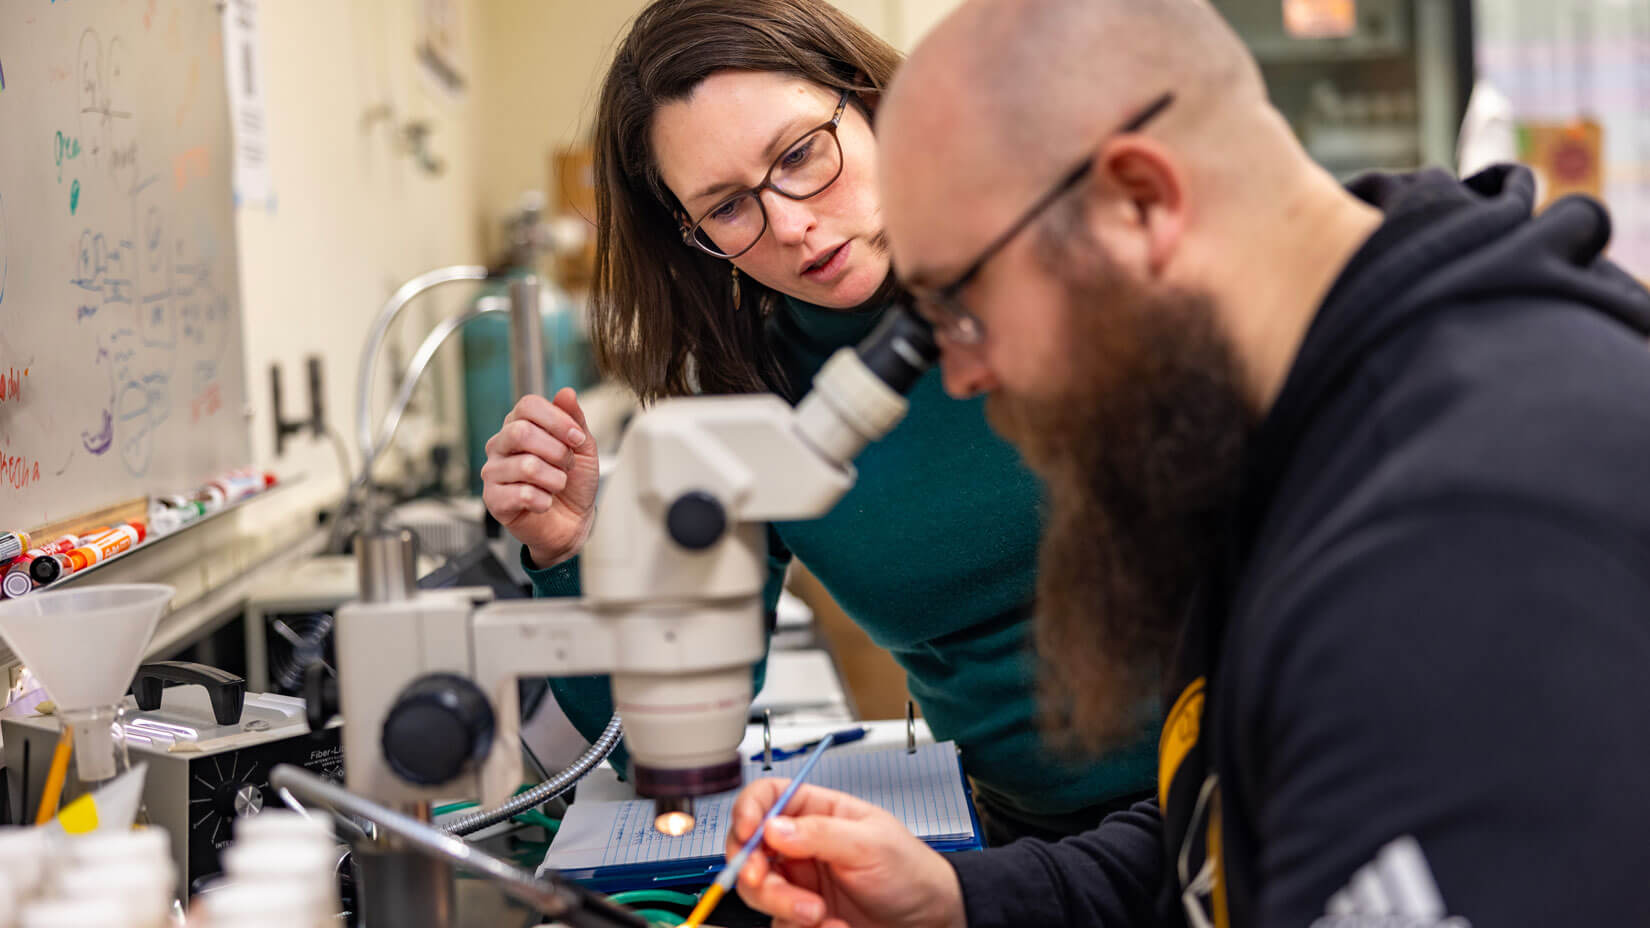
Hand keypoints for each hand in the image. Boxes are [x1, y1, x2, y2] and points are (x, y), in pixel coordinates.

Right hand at [480, 387, 599, 566]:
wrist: (572, 521)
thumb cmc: (573, 482)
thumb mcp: (583, 447)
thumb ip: (574, 419)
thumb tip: (565, 392)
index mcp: (519, 424)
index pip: (528, 405)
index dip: (557, 420)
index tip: (577, 439)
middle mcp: (500, 445)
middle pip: (521, 432)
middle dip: (557, 451)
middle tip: (567, 465)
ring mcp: (493, 472)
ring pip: (526, 466)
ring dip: (555, 479)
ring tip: (557, 486)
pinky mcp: (493, 500)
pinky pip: (521, 495)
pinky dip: (544, 501)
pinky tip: (545, 503)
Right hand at [729, 781, 965, 927]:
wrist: (929, 920)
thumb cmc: (910, 871)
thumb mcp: (870, 844)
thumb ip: (820, 833)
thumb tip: (772, 826)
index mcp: (817, 811)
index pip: (767, 796)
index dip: (749, 809)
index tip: (748, 833)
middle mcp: (801, 845)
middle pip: (750, 847)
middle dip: (754, 868)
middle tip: (765, 882)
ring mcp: (798, 882)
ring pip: (758, 890)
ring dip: (781, 904)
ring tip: (818, 914)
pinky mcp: (800, 916)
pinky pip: (779, 922)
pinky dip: (798, 927)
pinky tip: (834, 926)